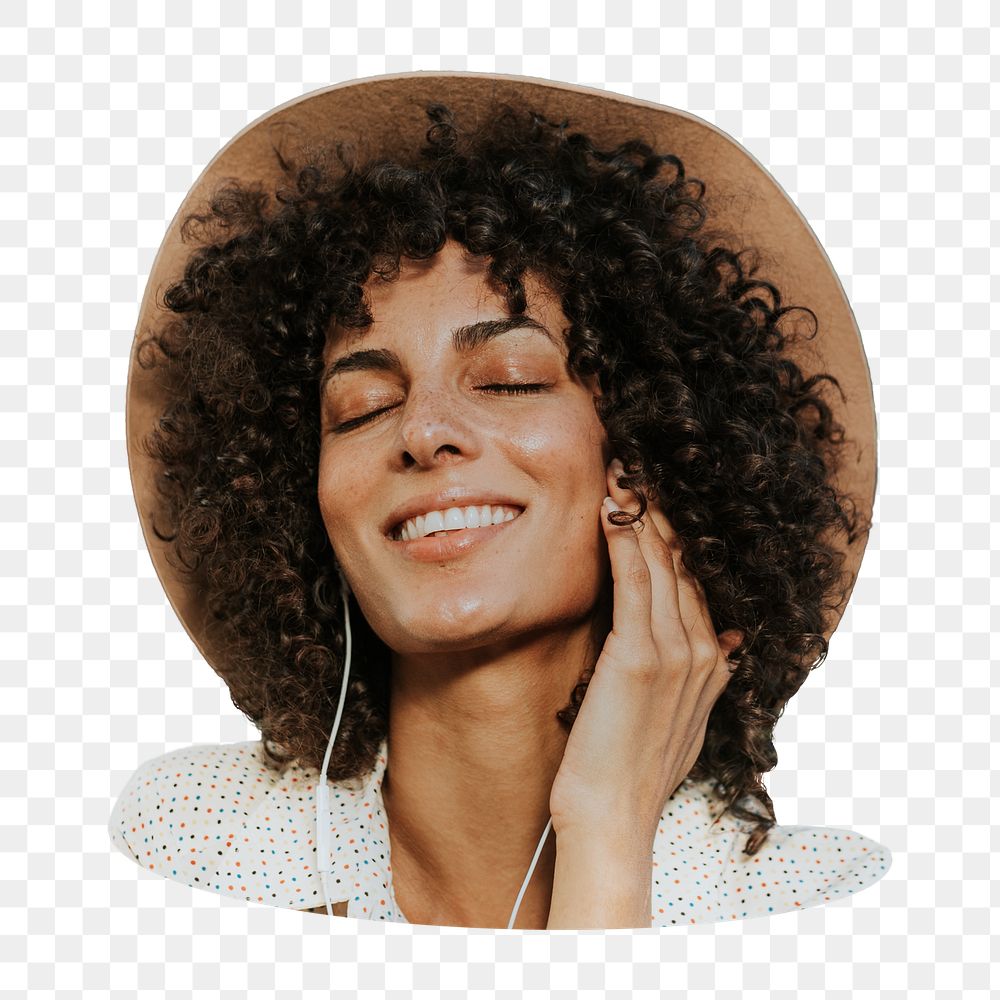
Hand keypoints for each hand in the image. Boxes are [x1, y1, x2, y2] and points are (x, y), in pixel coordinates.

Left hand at [548, 457, 742, 852]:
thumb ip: (703, 675)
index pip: (695, 578)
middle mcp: (704, 650)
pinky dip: (624, 542)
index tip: (655, 493)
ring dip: (642, 513)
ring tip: (625, 469)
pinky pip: (634, 584)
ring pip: (663, 564)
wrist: (611, 818)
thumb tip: (724, 640)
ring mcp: (676, 653)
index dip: (676, 531)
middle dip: (661, 510)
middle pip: (684, 561)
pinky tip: (612, 510)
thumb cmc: (632, 769)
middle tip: (638, 462)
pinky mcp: (640, 659)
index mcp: (712, 660)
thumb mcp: (682, 719)